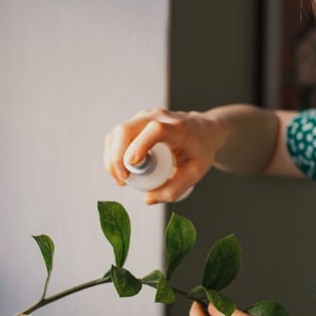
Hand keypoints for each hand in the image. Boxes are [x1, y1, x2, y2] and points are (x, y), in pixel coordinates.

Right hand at [103, 109, 222, 203]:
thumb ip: (174, 189)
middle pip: (125, 130)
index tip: (131, 166)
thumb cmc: (200, 151)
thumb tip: (147, 198)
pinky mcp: (135, 122)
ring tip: (122, 179)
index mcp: (177, 128)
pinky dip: (113, 154)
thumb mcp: (195, 173)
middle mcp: (157, 117)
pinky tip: (121, 170)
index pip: (155, 130)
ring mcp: (144, 117)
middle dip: (117, 158)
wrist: (203, 130)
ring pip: (117, 134)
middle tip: (124, 181)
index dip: (140, 146)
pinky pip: (116, 137)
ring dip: (112, 158)